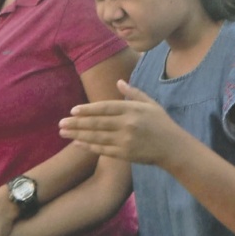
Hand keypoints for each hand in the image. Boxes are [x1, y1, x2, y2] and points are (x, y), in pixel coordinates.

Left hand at [58, 79, 181, 166]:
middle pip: (97, 123)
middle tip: (61, 123)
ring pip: (97, 137)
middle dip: (77, 123)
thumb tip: (118, 81)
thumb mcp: (149, 103)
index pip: (104, 108)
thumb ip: (132, 93)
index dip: (87, 109)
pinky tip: (77, 143)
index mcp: (131, 109)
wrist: (173, 148)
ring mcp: (125, 140)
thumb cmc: (161, 123)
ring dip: (78, 135)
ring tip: (64, 132)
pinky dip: (89, 146)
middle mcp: (127, 124)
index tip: (72, 110)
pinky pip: (103, 150)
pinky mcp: (125, 154)